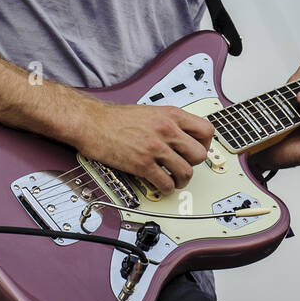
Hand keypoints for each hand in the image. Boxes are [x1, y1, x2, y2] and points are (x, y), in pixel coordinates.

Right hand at [74, 102, 213, 193]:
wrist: (93, 123)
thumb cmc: (117, 118)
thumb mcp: (152, 111)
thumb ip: (170, 123)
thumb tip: (184, 136)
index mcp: (171, 115)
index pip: (206, 131)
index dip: (206, 144)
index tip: (198, 149)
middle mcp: (166, 130)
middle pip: (200, 154)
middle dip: (193, 164)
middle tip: (184, 165)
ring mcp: (155, 147)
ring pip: (186, 172)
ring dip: (182, 180)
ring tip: (175, 180)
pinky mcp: (143, 164)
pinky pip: (166, 182)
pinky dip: (166, 188)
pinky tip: (162, 185)